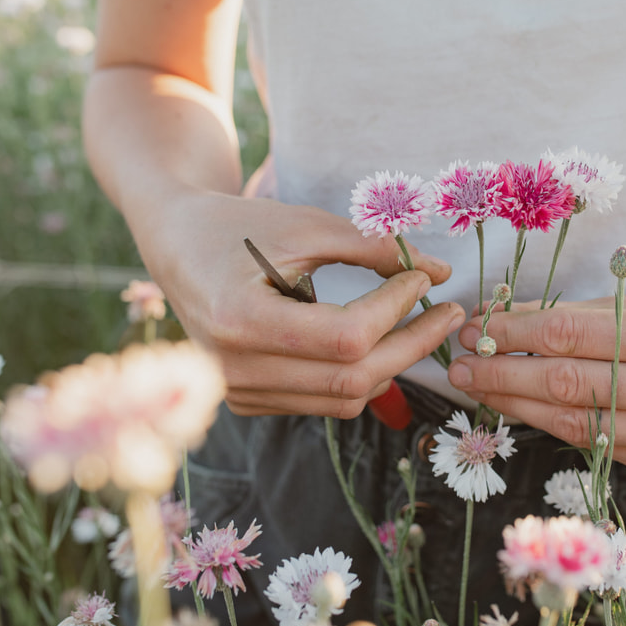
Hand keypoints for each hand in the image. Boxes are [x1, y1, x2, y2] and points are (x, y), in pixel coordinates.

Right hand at [135, 190, 466, 417]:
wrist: (176, 244)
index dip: (396, 309)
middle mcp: (234, 369)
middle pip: (352, 378)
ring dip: (391, 364)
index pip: (347, 336)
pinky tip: (378, 342)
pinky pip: (322, 401)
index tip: (423, 278)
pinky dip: (359, 375)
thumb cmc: (239, 226)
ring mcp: (238, 392)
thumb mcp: (305, 225)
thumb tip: (440, 271)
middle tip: (448, 313)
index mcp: (240, 319)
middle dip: (411, 345)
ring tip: (421, 325)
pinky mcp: (247, 400)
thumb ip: (372, 248)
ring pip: (343, 398)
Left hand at [447, 291, 625, 476]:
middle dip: (501, 374)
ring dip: (515, 405)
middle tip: (458, 365)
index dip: (513, 334)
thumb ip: (575, 317)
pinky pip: (594, 444)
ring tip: (477, 388)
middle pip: (566, 384)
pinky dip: (552, 424)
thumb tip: (500, 321)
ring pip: (573, 422)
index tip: (474, 328)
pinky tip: (521, 409)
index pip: (569, 337)